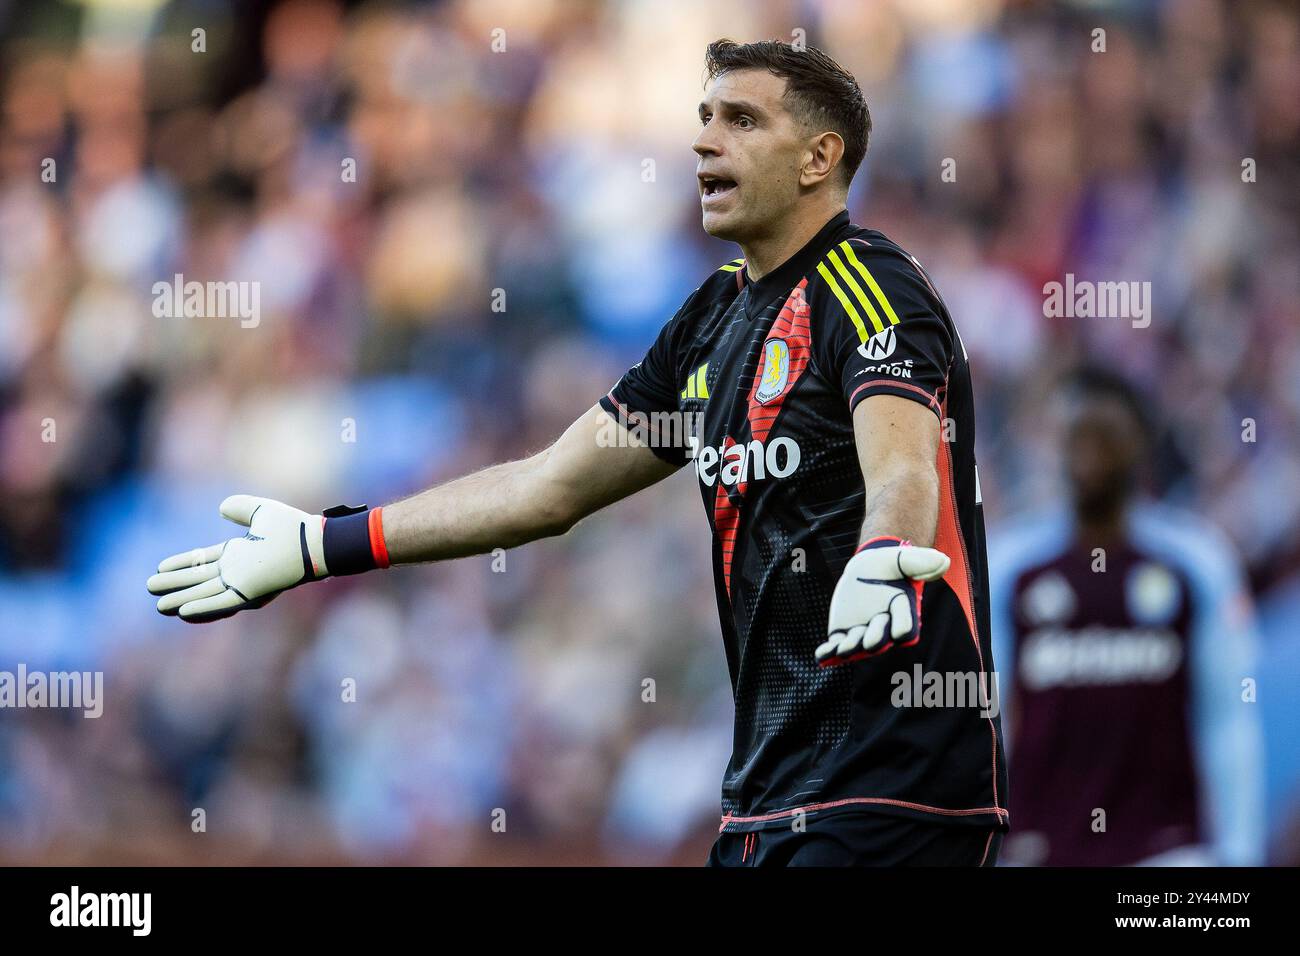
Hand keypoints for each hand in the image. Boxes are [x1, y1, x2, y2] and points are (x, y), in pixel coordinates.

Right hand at [147, 495, 326, 622]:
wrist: (312, 542)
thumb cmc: (293, 527)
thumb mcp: (261, 512)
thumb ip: (240, 508)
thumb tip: (221, 507)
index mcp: (239, 554)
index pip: (203, 561)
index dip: (182, 565)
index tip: (160, 567)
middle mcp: (238, 572)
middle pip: (199, 580)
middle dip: (175, 586)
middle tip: (150, 588)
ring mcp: (242, 583)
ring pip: (205, 595)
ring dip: (182, 601)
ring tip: (159, 606)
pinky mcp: (250, 593)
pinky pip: (222, 603)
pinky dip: (203, 608)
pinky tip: (183, 612)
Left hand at [815, 540, 949, 666]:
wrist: (868, 569)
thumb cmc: (890, 565)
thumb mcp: (905, 559)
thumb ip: (922, 562)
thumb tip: (942, 562)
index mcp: (903, 615)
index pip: (906, 631)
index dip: (902, 628)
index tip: (898, 626)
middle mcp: (884, 629)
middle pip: (880, 642)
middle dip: (875, 639)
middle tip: (867, 636)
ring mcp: (862, 633)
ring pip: (856, 647)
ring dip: (850, 648)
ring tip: (843, 647)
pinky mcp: (842, 633)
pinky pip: (835, 647)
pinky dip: (828, 653)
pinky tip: (822, 655)